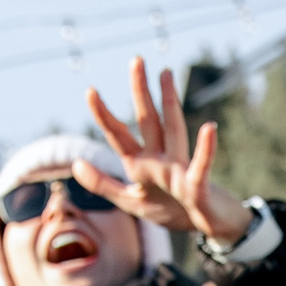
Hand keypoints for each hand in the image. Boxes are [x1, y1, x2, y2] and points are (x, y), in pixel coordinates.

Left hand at [78, 57, 254, 245]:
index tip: (90, 90)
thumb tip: (76, 163)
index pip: (119, 136)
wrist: (209, 225)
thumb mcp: (131, 201)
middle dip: (140, 92)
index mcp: (141, 165)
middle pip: (148, 121)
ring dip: (169, 103)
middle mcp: (159, 160)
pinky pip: (201, 166)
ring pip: (173, 130)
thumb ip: (102, 184)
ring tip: (165, 74)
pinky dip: (205, 149)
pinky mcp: (197, 187)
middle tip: (136, 60)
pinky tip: (209, 128)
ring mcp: (179, 170)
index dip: (104, 115)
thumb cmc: (173, 210)